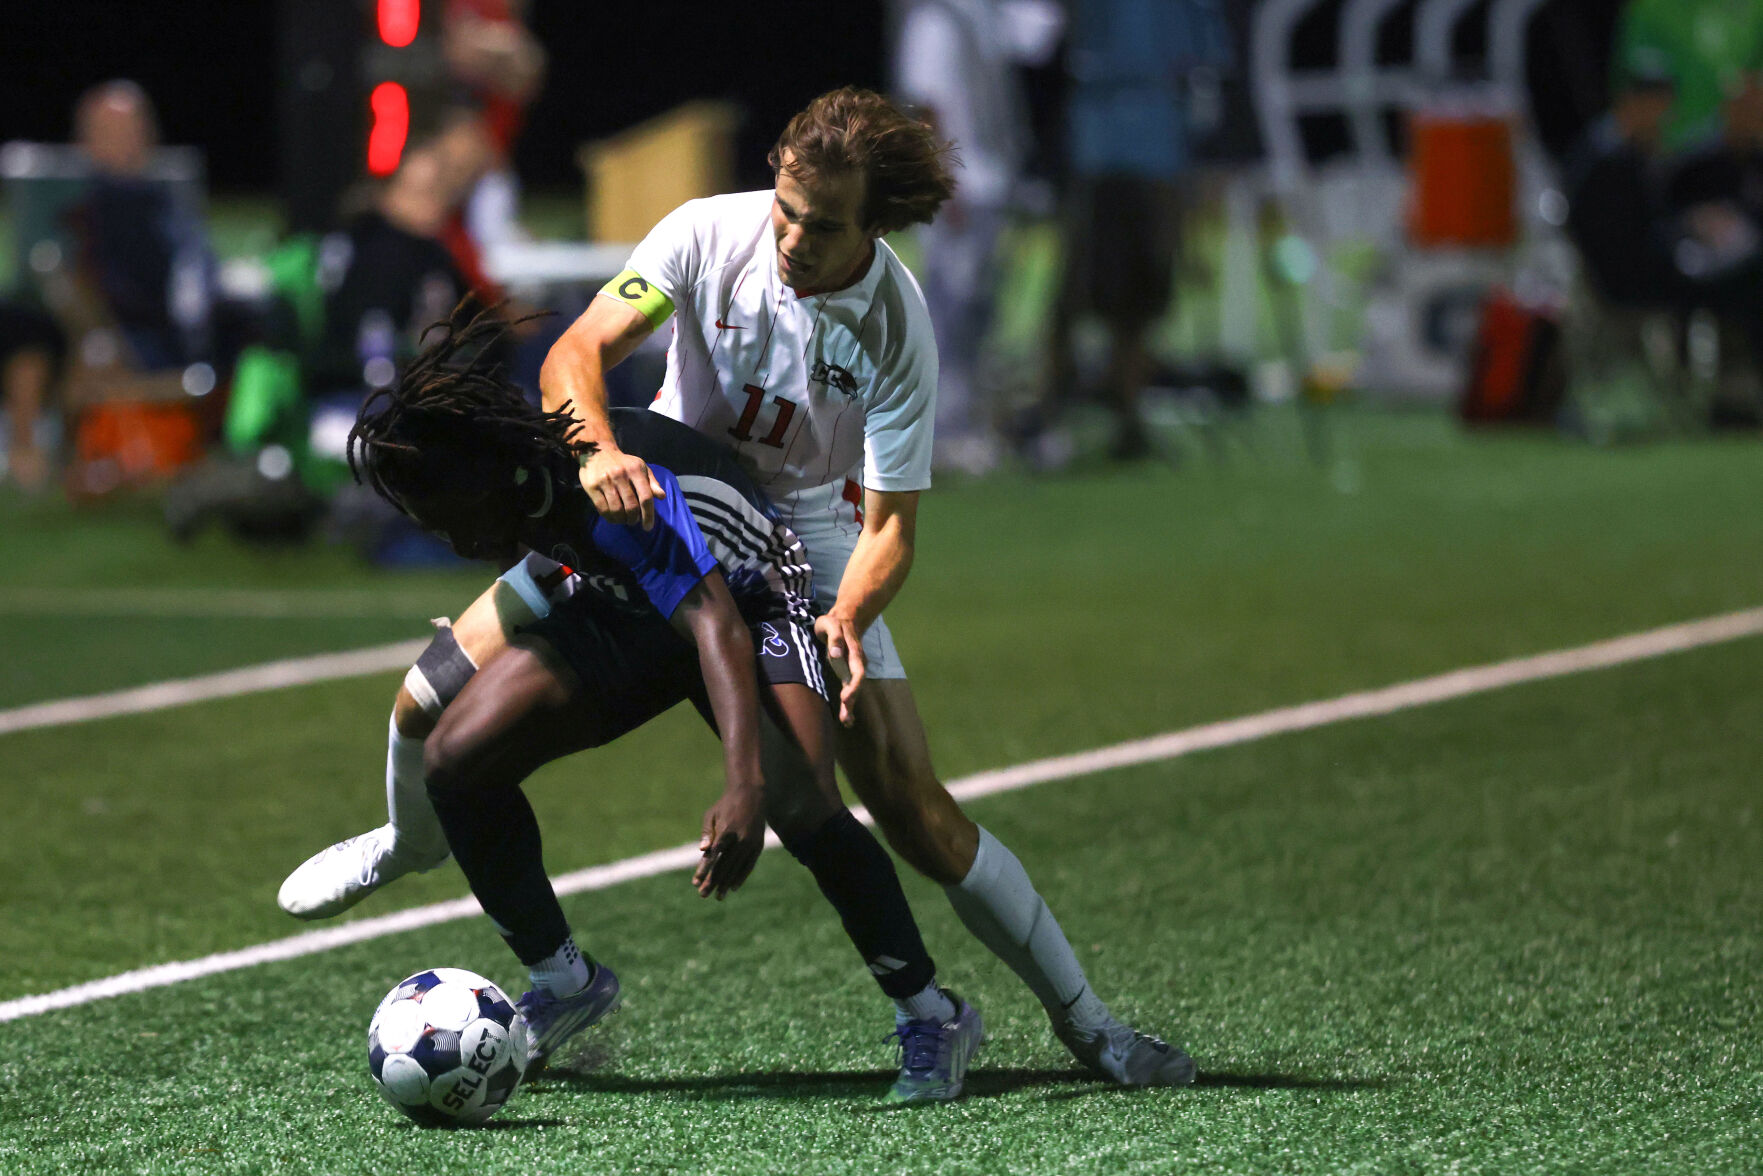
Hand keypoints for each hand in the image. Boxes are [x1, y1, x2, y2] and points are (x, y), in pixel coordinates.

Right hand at [578, 446, 665, 528]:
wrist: (597, 451)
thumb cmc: (623, 463)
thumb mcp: (640, 467)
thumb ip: (652, 482)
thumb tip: (662, 497)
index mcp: (635, 470)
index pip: (646, 497)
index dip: (649, 515)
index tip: (648, 527)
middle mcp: (620, 475)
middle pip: (631, 506)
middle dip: (634, 519)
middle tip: (633, 521)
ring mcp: (605, 481)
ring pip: (616, 509)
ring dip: (622, 520)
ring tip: (623, 520)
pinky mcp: (592, 486)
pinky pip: (602, 508)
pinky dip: (609, 517)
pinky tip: (613, 518)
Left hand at [693, 783, 764, 899]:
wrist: (751, 794)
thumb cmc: (726, 805)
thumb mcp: (711, 815)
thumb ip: (706, 833)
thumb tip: (702, 851)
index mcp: (727, 830)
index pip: (713, 856)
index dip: (704, 870)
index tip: (695, 883)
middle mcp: (740, 838)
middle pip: (725, 865)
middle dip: (713, 882)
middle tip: (703, 895)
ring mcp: (751, 843)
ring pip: (737, 868)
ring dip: (726, 883)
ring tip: (718, 896)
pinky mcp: (758, 845)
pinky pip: (749, 865)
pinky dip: (741, 876)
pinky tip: (733, 887)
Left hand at [814, 613, 866, 726]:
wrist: (845, 620)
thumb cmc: (835, 622)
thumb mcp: (831, 623)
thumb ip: (834, 637)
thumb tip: (836, 653)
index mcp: (854, 653)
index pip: (858, 672)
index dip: (854, 686)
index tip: (845, 697)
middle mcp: (856, 664)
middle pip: (857, 685)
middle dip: (851, 701)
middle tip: (845, 718)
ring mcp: (852, 670)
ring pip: (854, 690)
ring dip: (850, 706)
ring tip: (846, 722)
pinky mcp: (846, 674)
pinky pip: (849, 690)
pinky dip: (848, 704)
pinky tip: (846, 718)